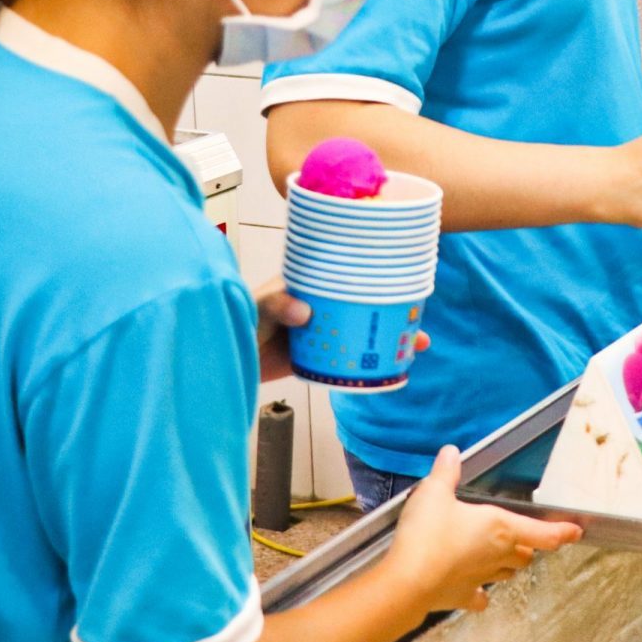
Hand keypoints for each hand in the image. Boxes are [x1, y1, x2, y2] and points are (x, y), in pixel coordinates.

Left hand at [256, 283, 425, 382]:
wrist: (224, 359)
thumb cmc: (239, 320)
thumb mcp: (258, 307)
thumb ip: (277, 304)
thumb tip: (304, 312)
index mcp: (310, 283)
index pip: (349, 273)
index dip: (377, 275)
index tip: (404, 278)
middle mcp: (321, 305)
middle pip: (365, 305)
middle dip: (394, 311)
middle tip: (417, 320)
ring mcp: (322, 332)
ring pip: (362, 332)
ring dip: (389, 339)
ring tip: (415, 345)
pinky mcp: (319, 357)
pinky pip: (349, 359)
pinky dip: (369, 363)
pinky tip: (389, 368)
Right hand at [381, 447, 581, 612]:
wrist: (408, 581)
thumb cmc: (427, 534)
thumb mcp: (434, 493)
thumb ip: (445, 473)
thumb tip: (452, 453)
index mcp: (500, 527)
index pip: (543, 533)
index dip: (562, 532)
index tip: (575, 532)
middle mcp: (498, 555)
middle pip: (526, 554)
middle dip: (527, 546)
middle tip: (522, 538)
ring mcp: (482, 579)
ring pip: (507, 573)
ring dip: (508, 565)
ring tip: (499, 556)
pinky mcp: (464, 597)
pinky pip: (480, 596)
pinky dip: (481, 592)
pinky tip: (476, 589)